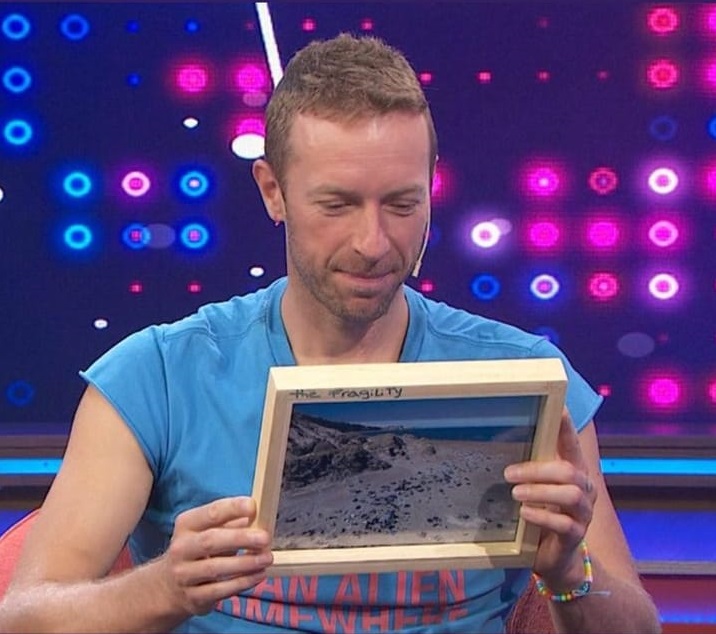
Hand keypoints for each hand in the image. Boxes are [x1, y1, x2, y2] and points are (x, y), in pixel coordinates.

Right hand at [158, 496, 272, 616]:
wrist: (169, 587)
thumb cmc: (198, 551)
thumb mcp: (207, 531)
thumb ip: (230, 523)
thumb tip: (255, 516)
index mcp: (186, 524)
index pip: (210, 513)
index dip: (232, 508)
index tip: (253, 506)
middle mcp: (181, 548)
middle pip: (211, 541)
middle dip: (241, 538)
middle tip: (265, 538)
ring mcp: (184, 574)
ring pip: (216, 568)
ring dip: (245, 563)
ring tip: (266, 558)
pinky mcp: (193, 597)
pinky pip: (220, 590)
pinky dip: (242, 583)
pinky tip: (258, 575)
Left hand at [504, 409, 596, 589]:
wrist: (556, 557)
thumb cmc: (543, 514)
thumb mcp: (537, 487)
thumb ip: (530, 468)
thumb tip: (501, 439)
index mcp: (574, 471)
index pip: (572, 444)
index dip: (567, 426)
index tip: (560, 407)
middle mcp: (584, 489)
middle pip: (569, 470)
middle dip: (537, 469)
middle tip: (509, 473)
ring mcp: (583, 512)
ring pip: (569, 494)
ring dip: (539, 491)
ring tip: (515, 493)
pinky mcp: (576, 535)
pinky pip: (564, 523)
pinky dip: (541, 517)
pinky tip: (524, 514)